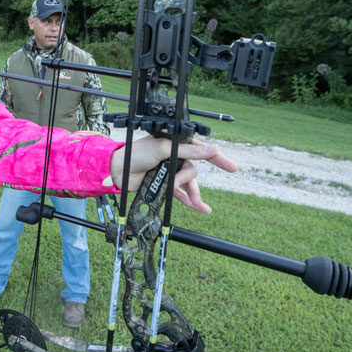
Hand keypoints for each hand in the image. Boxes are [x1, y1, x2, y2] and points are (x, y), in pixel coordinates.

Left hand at [109, 137, 236, 213]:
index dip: (218, 158)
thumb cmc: (137, 154)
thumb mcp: (164, 148)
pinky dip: (189, 200)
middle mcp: (176, 156)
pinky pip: (181, 193)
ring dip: (192, 193)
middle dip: (186, 178)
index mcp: (177, 143)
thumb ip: (189, 150)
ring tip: (197, 205)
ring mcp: (171, 171)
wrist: (119, 171)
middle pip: (193, 169)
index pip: (201, 149)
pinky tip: (199, 208)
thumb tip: (213, 148)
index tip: (232, 168)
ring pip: (189, 183)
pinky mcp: (166, 184)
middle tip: (174, 181)